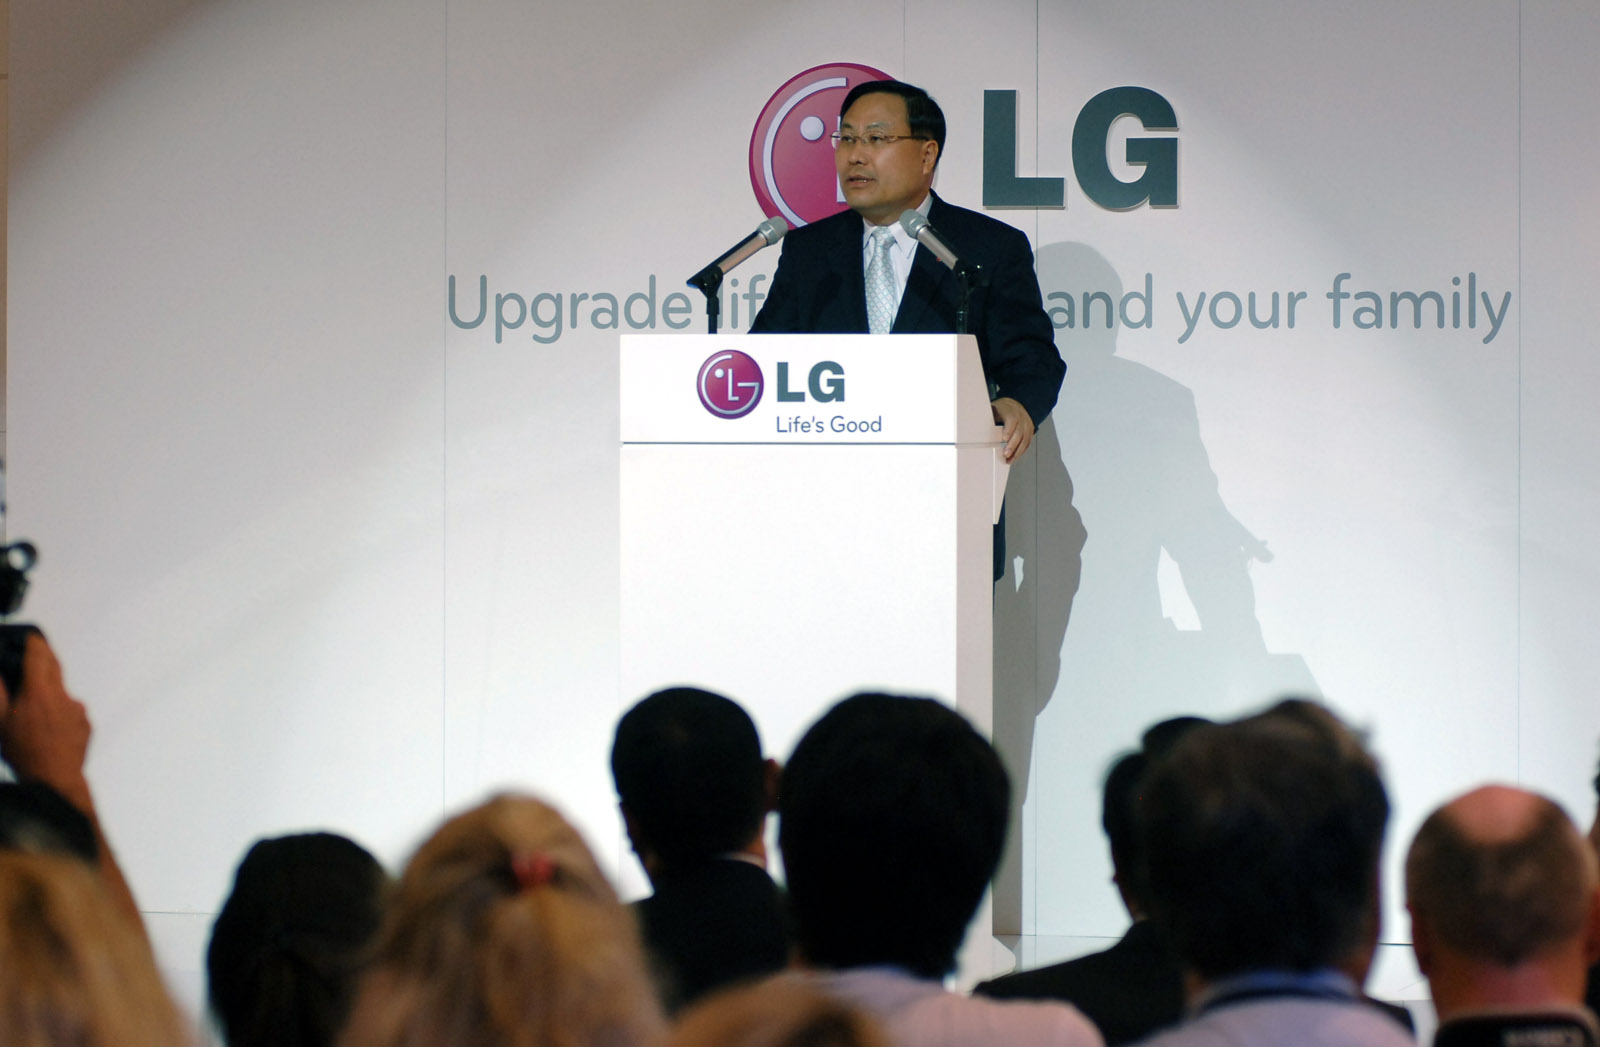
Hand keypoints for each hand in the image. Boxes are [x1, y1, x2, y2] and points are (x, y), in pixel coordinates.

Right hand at [0, 634, 91, 806]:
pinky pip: (71, 711)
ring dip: (50, 695)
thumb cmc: (25, 753)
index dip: (35, 643)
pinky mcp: (86, 723)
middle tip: (36, 654)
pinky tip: (49, 730)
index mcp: (39, 691)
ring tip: (34, 713)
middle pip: (54, 667)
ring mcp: (77, 709)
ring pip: (62, 693)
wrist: (55, 778)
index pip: (39, 655)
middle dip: (45, 658)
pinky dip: (60, 714)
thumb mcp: (1, 723)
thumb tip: (1, 676)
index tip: (32, 637)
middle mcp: (62, 696)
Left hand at [991, 397, 1035, 462]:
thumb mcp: (995, 410)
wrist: (1015, 405)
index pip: (1012, 420)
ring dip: (1017, 452)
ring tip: (1009, 460)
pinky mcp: (1029, 432)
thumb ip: (990, 419)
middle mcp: (1021, 419)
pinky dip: (1021, 451)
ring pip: (1025, 440)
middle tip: (1006, 454)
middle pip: (1019, 433)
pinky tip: (1014, 457)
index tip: (1004, 439)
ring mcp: (1027, 426)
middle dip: (1012, 445)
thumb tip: (978, 428)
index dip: (1009, 430)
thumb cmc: (1003, 409)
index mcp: (1012, 412)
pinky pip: (1027, 443)